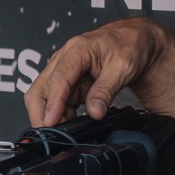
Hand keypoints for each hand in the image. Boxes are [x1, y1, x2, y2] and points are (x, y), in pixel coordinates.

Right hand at [24, 18, 174, 125]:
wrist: (134, 40)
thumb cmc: (129, 46)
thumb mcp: (123, 68)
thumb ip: (106, 90)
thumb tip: (94, 112)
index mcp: (77, 49)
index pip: (59, 78)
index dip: (53, 102)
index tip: (50, 122)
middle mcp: (64, 59)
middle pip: (40, 88)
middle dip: (40, 113)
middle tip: (50, 135)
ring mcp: (64, 71)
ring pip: (45, 97)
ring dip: (51, 116)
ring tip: (65, 132)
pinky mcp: (68, 82)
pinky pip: (57, 101)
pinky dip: (60, 114)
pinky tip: (70, 123)